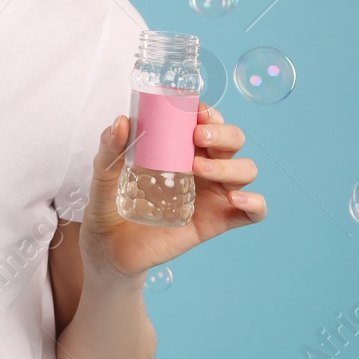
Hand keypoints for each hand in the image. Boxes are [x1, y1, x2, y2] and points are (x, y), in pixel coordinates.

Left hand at [79, 102, 264, 282]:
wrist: (108, 247)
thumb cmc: (109, 203)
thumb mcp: (104, 173)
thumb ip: (110, 148)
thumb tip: (121, 122)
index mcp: (179, 148)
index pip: (207, 122)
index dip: (209, 113)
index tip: (196, 112)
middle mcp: (202, 167)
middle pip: (233, 140)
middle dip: (223, 133)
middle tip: (197, 137)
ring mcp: (212, 194)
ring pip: (245, 169)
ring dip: (230, 165)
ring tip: (199, 169)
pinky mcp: (217, 221)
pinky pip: (253, 212)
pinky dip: (254, 203)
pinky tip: (235, 199)